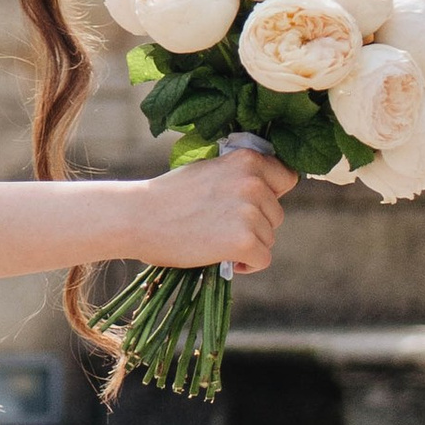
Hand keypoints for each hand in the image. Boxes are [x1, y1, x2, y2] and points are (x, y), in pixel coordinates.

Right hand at [138, 151, 294, 273]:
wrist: (138, 217)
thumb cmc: (168, 196)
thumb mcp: (209, 169)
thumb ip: (238, 176)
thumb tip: (266, 193)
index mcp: (247, 159)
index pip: (287, 178)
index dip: (271, 195)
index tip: (251, 206)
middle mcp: (254, 182)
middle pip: (276, 214)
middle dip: (255, 224)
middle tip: (221, 226)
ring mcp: (249, 212)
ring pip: (269, 238)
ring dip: (248, 244)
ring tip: (216, 240)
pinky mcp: (243, 241)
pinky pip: (263, 259)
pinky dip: (247, 265)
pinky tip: (224, 258)